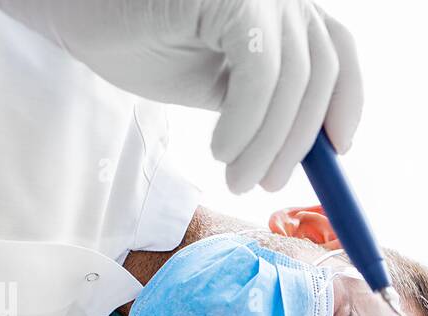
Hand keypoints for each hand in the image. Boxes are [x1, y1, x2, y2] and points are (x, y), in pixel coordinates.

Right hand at [0, 0, 362, 191]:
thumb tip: (314, 150)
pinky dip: (246, 123)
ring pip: (292, 82)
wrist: (81, 16)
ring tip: (238, 179)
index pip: (338, 51)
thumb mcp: (224, 83)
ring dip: (268, 144)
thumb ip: (269, 103)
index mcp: (284, 7)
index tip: (335, 154)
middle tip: (269, 186)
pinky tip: (222, 149)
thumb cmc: (145, 44)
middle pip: (320, 74)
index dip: (347, 103)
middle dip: (299, 142)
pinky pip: (260, 74)